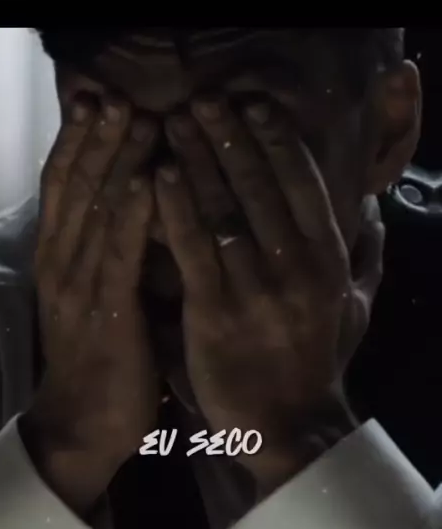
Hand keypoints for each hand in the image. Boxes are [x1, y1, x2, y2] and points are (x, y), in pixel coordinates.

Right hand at [23, 95, 158, 512]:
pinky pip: (117, 256)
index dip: (79, 143)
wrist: (85, 422)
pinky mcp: (107, 314)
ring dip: (114, 161)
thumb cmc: (103, 358)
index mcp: (62, 259)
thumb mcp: (101, 298)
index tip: (98, 104)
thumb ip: (115, 257)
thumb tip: (146, 212)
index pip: (66, 188)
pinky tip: (142, 181)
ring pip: (94, 212)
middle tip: (116, 96)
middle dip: (97, 139)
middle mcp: (63, 264)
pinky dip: (128, 215)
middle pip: (77, 188)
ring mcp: (80, 288)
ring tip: (133, 117)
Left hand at [156, 98, 383, 490]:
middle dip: (229, 139)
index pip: (303, 187)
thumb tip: (370, 211)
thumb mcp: (355, 308)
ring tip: (175, 127)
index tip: (255, 108)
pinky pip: (192, 251)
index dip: (277, 142)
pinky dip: (175, 211)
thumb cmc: (318, 362)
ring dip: (198, 163)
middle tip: (203, 103)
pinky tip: (158, 179)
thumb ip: (366, 256)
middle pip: (259, 188)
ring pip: (224, 212)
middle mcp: (296, 268)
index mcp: (329, 262)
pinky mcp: (214, 314)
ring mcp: (255, 290)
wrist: (288, 425)